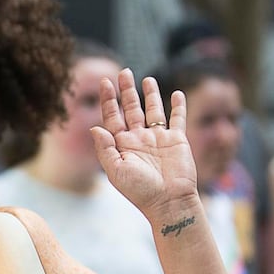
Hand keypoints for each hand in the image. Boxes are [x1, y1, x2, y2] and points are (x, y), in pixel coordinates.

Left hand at [91, 69, 198, 217]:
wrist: (169, 201)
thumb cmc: (140, 190)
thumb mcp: (116, 171)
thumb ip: (105, 149)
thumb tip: (95, 127)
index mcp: (122, 145)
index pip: (113, 117)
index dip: (109, 100)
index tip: (106, 82)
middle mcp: (139, 139)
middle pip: (131, 109)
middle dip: (127, 91)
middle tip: (124, 72)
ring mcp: (158, 139)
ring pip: (153, 110)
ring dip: (151, 94)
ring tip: (146, 79)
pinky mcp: (177, 140)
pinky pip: (177, 119)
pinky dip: (178, 106)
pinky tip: (176, 93)